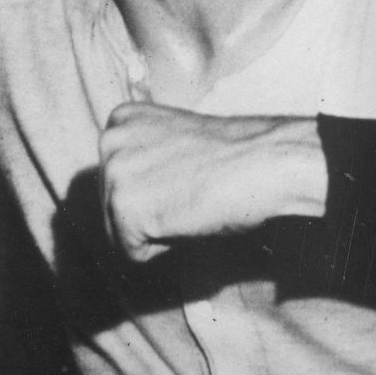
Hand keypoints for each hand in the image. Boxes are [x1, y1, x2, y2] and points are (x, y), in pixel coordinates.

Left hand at [99, 101, 327, 261]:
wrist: (266, 163)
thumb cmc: (236, 158)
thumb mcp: (176, 144)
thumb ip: (147, 160)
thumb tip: (139, 192)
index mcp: (121, 120)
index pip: (119, 181)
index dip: (157, 193)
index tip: (188, 179)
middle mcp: (109, 140)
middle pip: (113, 209)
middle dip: (152, 214)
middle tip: (193, 194)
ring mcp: (113, 173)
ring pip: (120, 233)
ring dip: (158, 231)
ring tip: (191, 204)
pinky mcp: (123, 207)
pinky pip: (133, 254)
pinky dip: (163, 249)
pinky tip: (189, 218)